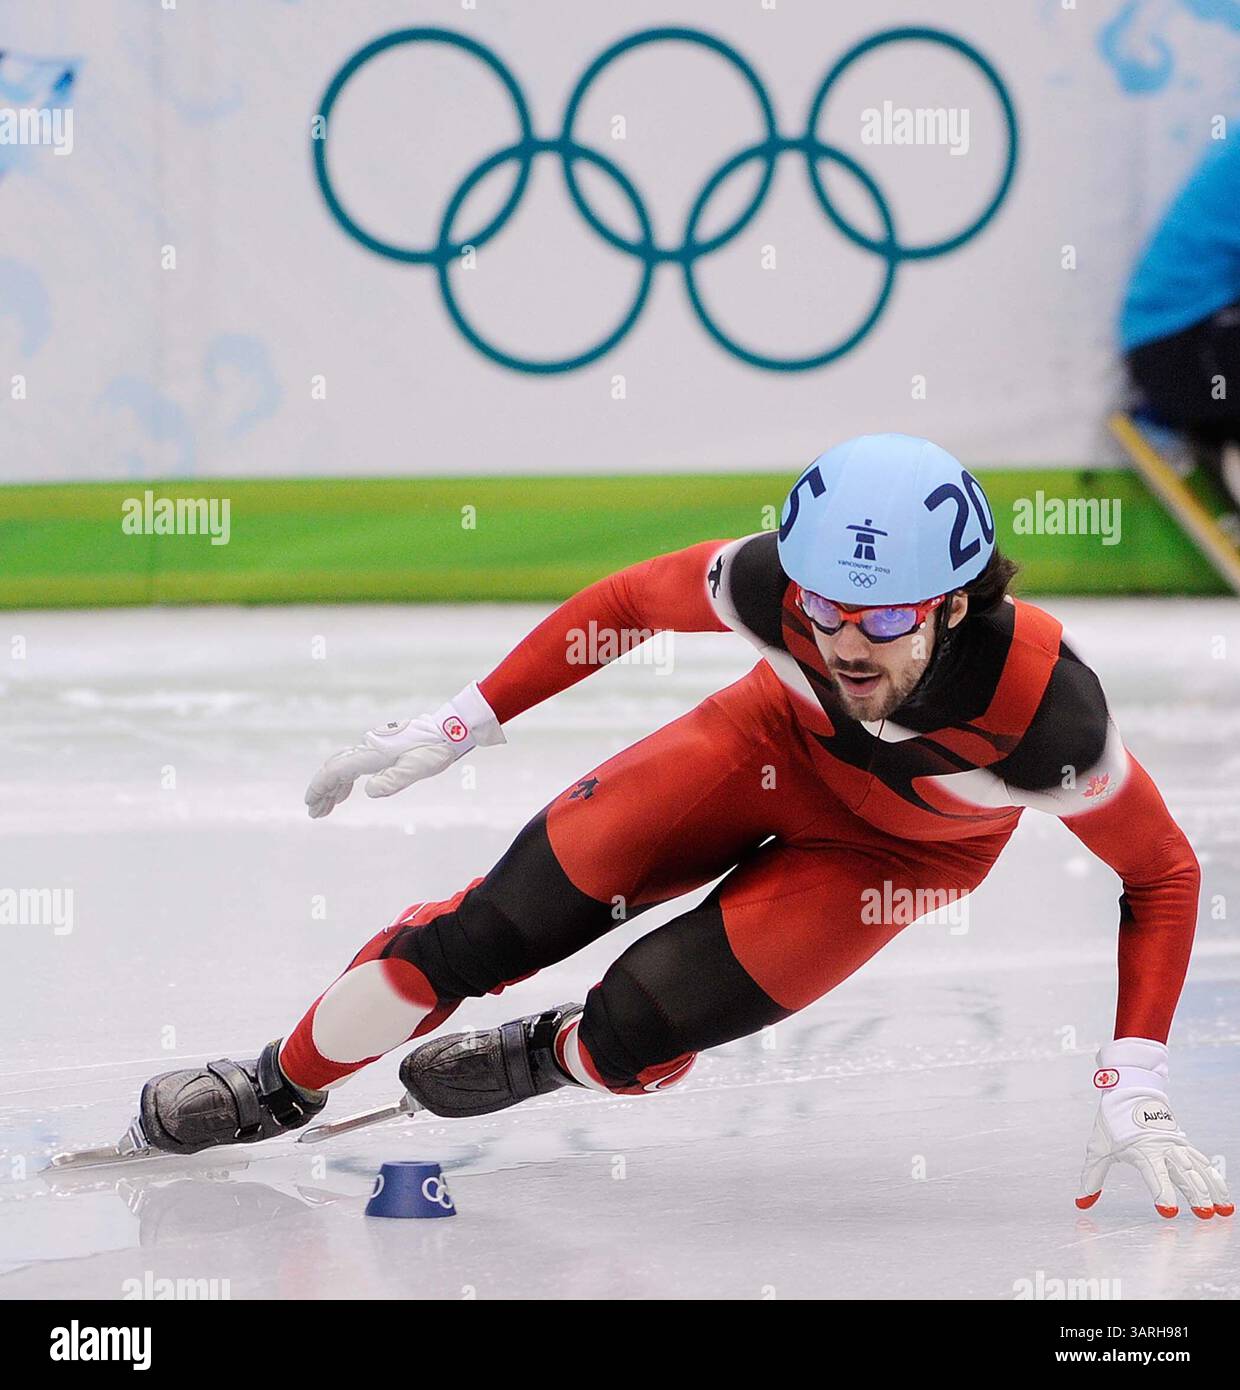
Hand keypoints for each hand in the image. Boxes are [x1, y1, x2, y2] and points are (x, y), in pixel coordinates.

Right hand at [305, 681, 503, 818]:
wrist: (448, 732)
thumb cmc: (433, 751)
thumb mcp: (415, 769)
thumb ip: (392, 781)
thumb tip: (368, 791)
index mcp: (372, 754)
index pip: (337, 771)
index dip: (320, 787)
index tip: (310, 804)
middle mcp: (368, 749)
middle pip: (336, 769)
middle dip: (322, 791)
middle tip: (314, 812)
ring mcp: (373, 748)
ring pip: (344, 767)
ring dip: (334, 788)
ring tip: (326, 808)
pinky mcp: (381, 750)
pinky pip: (356, 765)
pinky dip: (347, 780)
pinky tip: (347, 793)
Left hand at [1075, 1037, 1231, 1219]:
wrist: (1129, 1091)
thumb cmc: (1112, 1122)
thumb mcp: (1097, 1149)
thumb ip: (1092, 1178)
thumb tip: (1081, 1204)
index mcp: (1142, 1150)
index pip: (1154, 1175)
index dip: (1162, 1193)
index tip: (1169, 1211)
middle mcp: (1163, 1148)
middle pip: (1183, 1175)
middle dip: (1195, 1196)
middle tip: (1203, 1215)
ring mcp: (1176, 1145)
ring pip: (1198, 1169)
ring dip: (1211, 1189)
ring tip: (1223, 1210)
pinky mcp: (1183, 1143)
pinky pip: (1202, 1161)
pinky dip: (1213, 1177)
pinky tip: (1222, 1194)